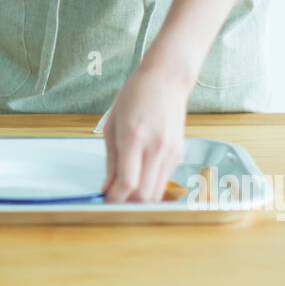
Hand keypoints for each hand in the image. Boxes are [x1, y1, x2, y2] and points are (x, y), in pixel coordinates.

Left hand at [101, 65, 191, 201]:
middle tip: (114, 202)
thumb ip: (110, 161)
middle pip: (145, 194)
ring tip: (125, 192)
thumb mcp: (112, 125)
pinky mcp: (179, 154)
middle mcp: (156, 148)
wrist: (166, 81)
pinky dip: (150, 184)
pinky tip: (140, 175)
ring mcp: (170, 152)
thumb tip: (107, 188)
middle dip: (128, 204)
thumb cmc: (134, 97)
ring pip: (157, 192)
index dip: (115, 199)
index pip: (128, 182)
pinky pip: (163, 179)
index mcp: (134, 138)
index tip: (105, 202)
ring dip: (140, 198)